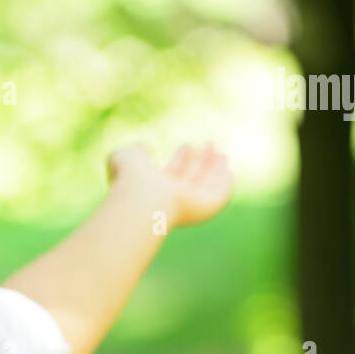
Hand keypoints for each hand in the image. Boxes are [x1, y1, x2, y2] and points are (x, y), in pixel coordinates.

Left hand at [106, 141, 232, 229]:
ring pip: (204, 187)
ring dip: (214, 170)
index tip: (187, 145)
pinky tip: (229, 171)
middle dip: (200, 163)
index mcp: (152, 190)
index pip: (169, 175)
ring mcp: (187, 205)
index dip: (180, 160)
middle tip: (210, 145)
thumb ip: (134, 151)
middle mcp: (170, 200)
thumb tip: (143, 147)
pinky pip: (218, 196)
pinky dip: (224, 184)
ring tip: (222, 154)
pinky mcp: (204, 208)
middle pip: (190, 181)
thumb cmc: (130, 178)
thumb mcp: (125, 156)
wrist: (142, 199)